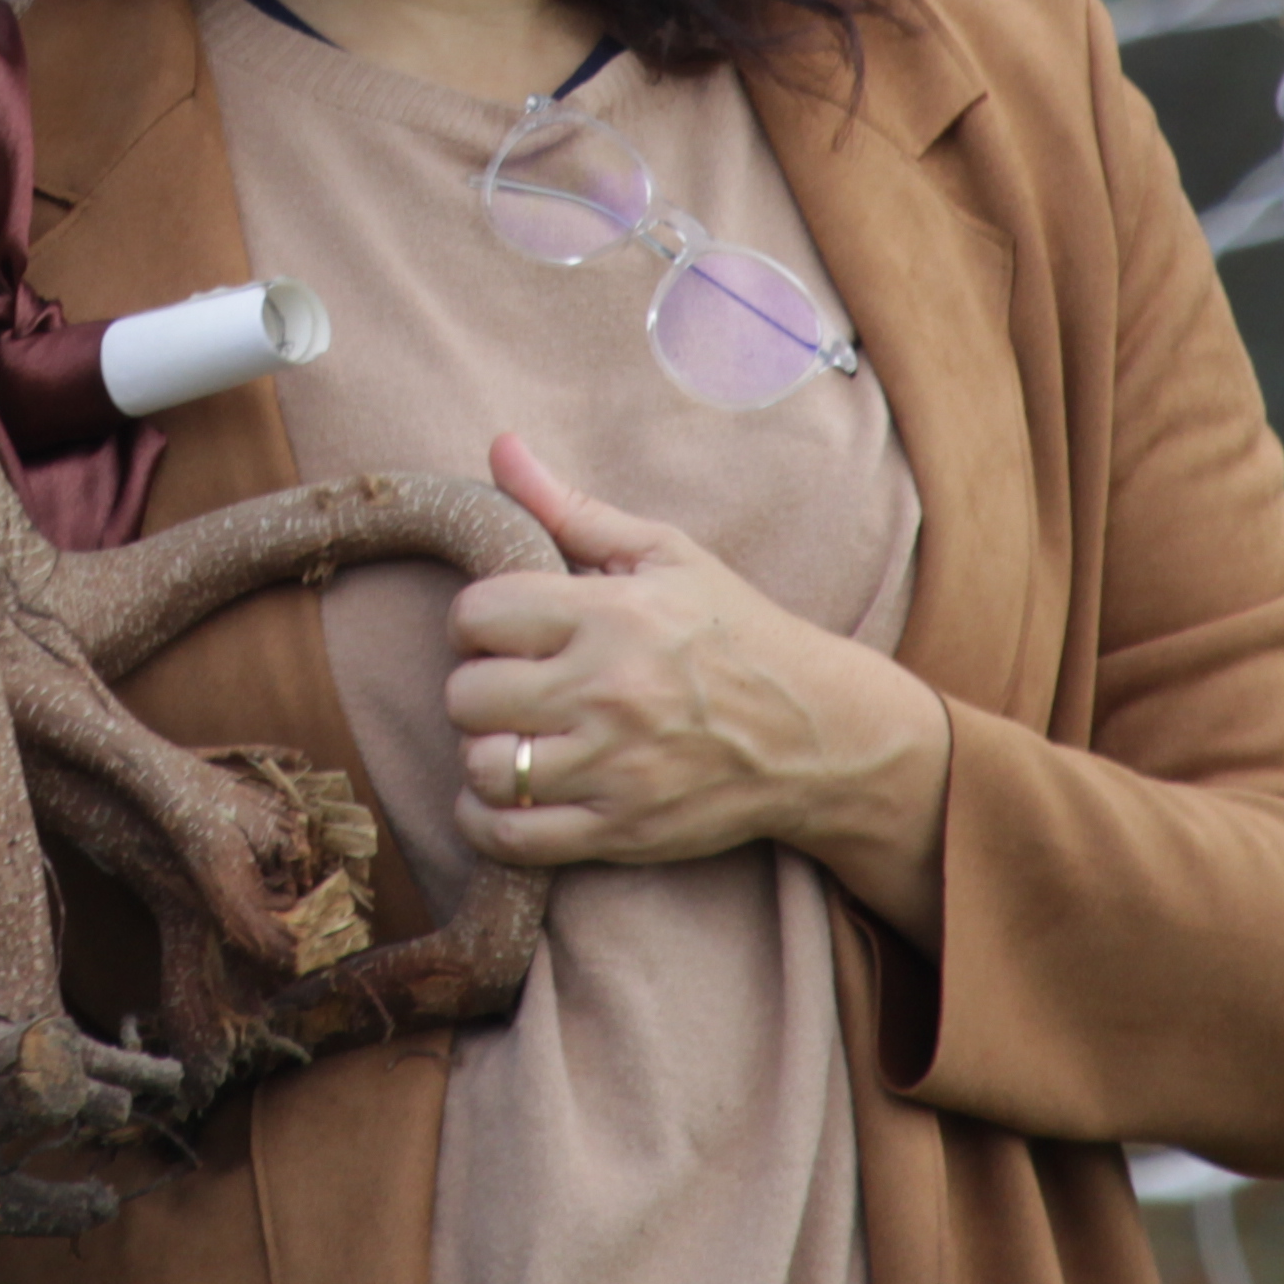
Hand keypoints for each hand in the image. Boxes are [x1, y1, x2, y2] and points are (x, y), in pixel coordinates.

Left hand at [442, 434, 951, 940]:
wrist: (816, 733)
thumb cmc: (735, 632)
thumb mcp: (665, 554)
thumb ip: (572, 509)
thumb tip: (500, 446)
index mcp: (613, 614)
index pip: (478, 613)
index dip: (476, 620)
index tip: (503, 630)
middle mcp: (608, 691)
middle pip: (468, 695)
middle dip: (477, 687)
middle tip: (510, 686)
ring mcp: (615, 766)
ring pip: (485, 767)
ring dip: (486, 753)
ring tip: (515, 737)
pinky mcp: (622, 829)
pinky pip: (513, 837)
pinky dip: (489, 820)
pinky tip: (508, 796)